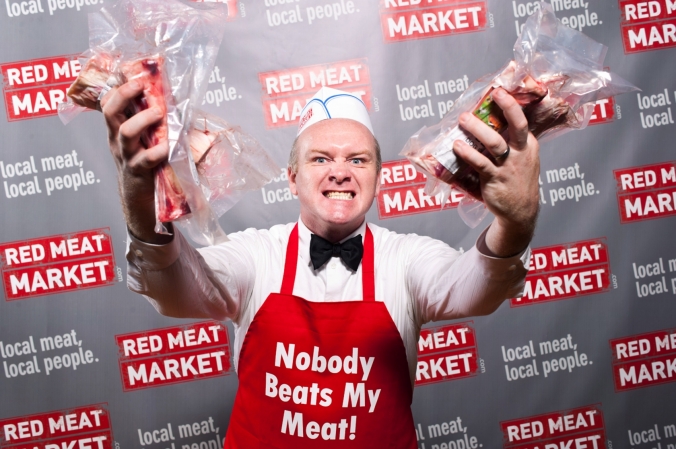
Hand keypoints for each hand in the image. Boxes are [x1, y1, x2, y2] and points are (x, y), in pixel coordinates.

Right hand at [101, 81, 171, 242]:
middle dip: (124, 94)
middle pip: (110, 110)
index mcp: (119, 128)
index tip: (134, 71)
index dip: (118, 84)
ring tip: (158, 113)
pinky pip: (145, 159)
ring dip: (142, 119)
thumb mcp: (148, 141)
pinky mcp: (138, 172)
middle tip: (141, 85)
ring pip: (125, 131)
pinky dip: (157, 152)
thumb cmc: (149, 167)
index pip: (109, 100)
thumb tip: (181, 101)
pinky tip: (168, 148)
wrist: (142, 202)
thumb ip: (158, 123)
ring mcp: (126, 155)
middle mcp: (118, 139)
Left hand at [452, 88, 539, 256]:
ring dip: (477, 129)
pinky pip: (480, 163)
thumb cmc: (516, 181)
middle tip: (493, 95)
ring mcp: (508, 166)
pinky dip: (467, 153)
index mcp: (528, 145)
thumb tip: (488, 122)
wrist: (520, 211)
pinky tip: (457, 146)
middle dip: (507, 107)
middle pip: (517, 125)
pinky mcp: (495, 179)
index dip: (511, 104)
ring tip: (463, 119)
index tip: (500, 91)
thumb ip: (510, 142)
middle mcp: (521, 153)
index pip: (522, 120)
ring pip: (494, 143)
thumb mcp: (522, 159)